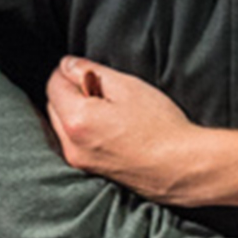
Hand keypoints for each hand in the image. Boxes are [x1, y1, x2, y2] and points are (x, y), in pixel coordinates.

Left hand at [45, 57, 210, 204]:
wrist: (183, 168)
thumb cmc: (161, 127)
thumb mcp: (127, 87)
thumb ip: (91, 71)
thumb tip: (68, 65)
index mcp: (77, 120)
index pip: (54, 84)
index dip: (69, 71)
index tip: (88, 69)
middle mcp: (72, 145)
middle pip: (54, 106)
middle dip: (71, 93)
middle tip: (103, 89)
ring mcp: (81, 162)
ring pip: (64, 126)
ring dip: (77, 112)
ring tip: (111, 112)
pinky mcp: (92, 172)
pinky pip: (77, 143)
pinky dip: (86, 131)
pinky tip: (114, 130)